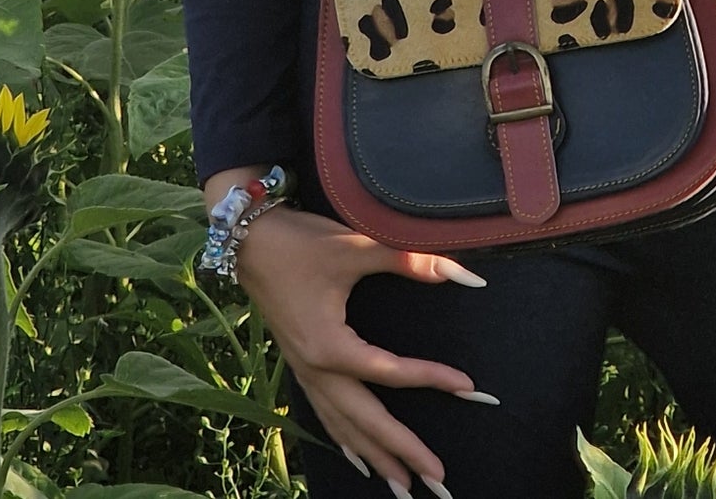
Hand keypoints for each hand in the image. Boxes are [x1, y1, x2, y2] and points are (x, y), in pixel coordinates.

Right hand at [235, 202, 493, 494]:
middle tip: (438, 478)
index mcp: (329, 346)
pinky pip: (325, 416)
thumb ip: (411, 261)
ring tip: (403, 487)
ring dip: (375, 456)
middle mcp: (315, 369)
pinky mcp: (300, 366)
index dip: (431, 379)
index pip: (389, 372)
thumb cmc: (302, 243)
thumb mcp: (357, 246)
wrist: (248, 241)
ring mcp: (305, 372)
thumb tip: (464, 274)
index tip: (467, 388)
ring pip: (344, 426)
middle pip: (364, 420)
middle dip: (401, 452)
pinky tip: (359, 458)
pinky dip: (345, 440)